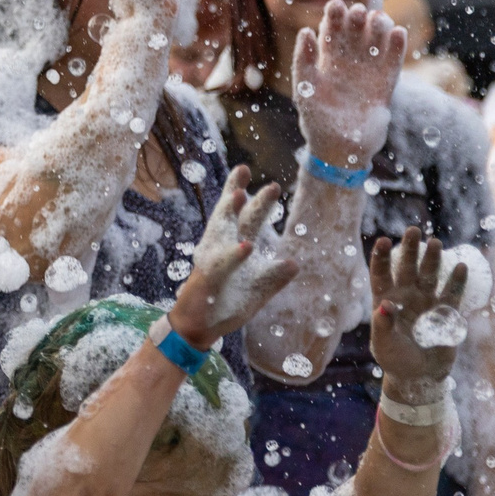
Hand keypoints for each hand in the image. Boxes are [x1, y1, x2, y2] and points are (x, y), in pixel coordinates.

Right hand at [166, 167, 294, 348]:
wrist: (199, 327)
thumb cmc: (226, 304)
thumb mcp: (258, 291)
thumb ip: (274, 276)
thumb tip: (294, 262)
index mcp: (235, 248)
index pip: (247, 219)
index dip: (258, 201)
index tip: (272, 184)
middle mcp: (220, 248)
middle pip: (229, 214)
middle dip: (236, 190)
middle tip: (244, 168)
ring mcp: (212, 260)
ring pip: (219, 230)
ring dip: (228, 212)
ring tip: (237, 193)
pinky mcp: (208, 278)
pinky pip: (222, 264)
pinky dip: (234, 255)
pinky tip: (246, 246)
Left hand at [293, 1, 403, 169]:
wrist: (340, 148)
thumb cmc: (316, 118)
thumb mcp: (305, 88)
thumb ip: (304, 60)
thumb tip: (305, 31)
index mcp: (326, 62)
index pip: (331, 33)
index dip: (334, 18)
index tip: (337, 4)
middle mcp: (348, 64)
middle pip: (355, 35)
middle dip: (357, 20)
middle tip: (359, 10)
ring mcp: (368, 74)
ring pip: (376, 44)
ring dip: (378, 30)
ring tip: (379, 18)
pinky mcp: (385, 86)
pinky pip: (393, 63)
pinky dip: (396, 48)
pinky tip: (398, 33)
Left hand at [369, 227, 470, 387]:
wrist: (419, 376)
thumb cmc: (395, 359)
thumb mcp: (384, 344)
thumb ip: (382, 325)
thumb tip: (384, 305)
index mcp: (385, 300)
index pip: (381, 273)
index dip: (381, 257)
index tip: (384, 240)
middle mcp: (406, 296)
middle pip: (407, 267)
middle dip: (410, 249)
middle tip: (413, 229)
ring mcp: (427, 302)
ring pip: (430, 275)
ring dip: (433, 260)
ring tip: (435, 242)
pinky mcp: (446, 313)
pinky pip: (452, 293)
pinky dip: (456, 281)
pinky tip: (460, 266)